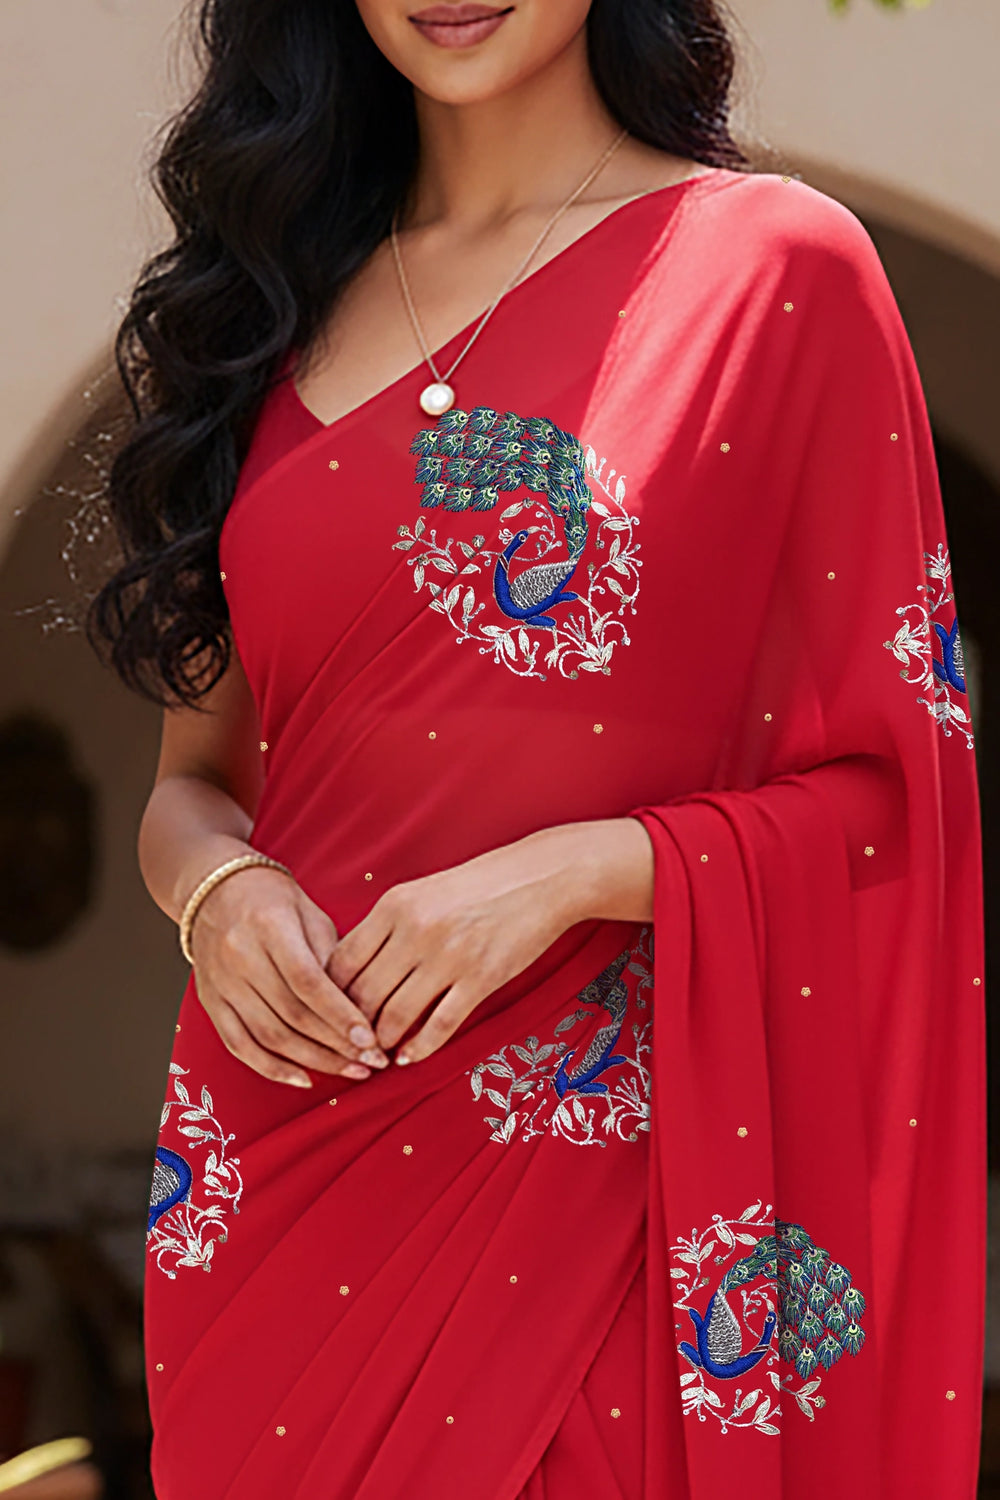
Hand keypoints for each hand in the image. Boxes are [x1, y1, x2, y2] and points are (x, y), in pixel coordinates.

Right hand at [189, 866, 389, 1086]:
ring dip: (314, 1060)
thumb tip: (361, 1007)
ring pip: (269, 1035)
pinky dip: (272, 1068)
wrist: (215, 892)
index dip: (340, 1015)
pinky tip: (304, 1079)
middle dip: (336, 1045)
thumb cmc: (274, 901)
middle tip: (373, 1062)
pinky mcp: (210, 1002)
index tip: (370, 1040)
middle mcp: (240, 956)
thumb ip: (332, 957)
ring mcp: (221, 983)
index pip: (308, 982)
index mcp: (270, 927)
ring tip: (351, 1071)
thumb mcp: (310, 914)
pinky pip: (240, 1045)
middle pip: (292, 1014)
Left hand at [326, 818, 652, 1064]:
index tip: (329, 1014)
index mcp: (394, 905)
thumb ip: (385, 927)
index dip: (328, 997)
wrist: (540, 877)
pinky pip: (440, 1025)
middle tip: (349, 1044)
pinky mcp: (481, 979)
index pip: (341, 963)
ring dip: (381, 1042)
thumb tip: (348, 973)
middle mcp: (416, 930)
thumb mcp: (420, 893)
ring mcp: (449, 957)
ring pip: (395, 1016)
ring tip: (377, 1053)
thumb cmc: (477, 886)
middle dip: (351, 1027)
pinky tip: (409, 1056)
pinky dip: (418, 1048)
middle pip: (362, 994)